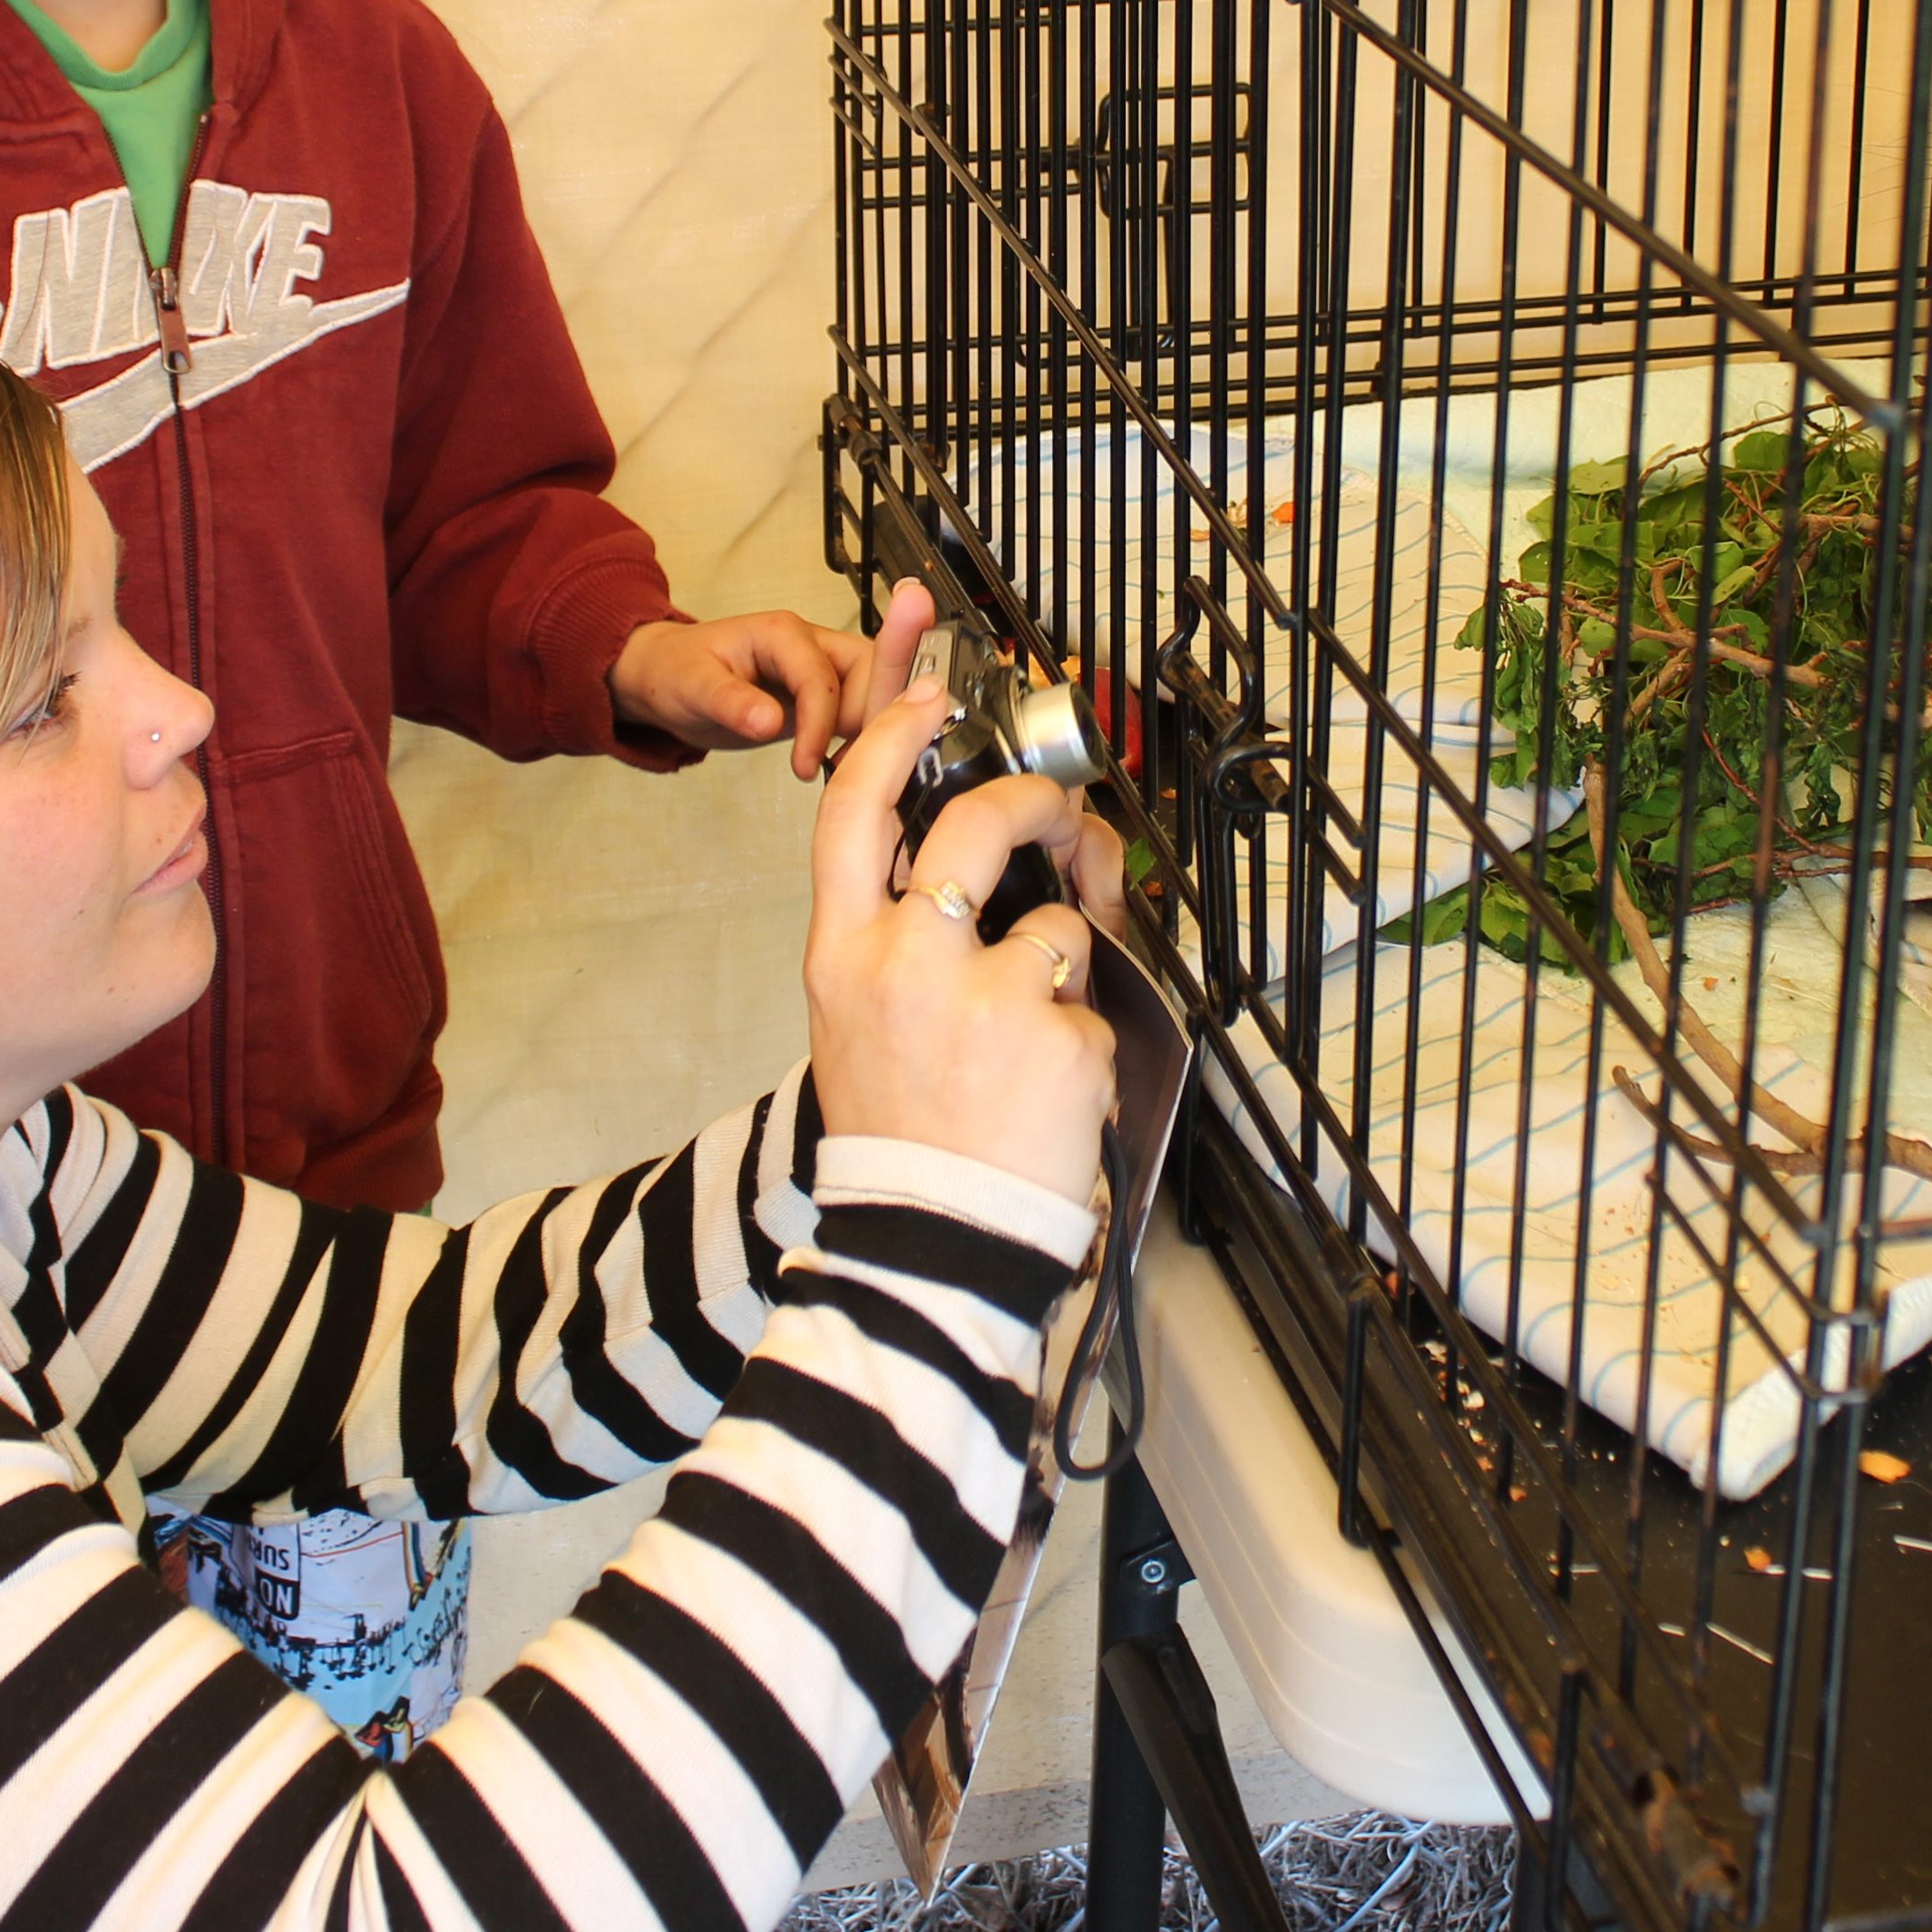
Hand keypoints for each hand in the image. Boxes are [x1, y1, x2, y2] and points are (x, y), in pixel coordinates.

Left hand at [613, 610, 880, 779]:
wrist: (666, 677)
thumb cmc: (675, 670)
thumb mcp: (691, 685)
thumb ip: (731, 702)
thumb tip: (770, 722)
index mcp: (782, 634)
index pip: (822, 676)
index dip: (819, 724)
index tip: (805, 766)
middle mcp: (811, 646)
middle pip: (869, 672)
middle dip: (871, 715)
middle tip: (857, 764)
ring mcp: (820, 671)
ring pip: (873, 692)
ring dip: (872, 728)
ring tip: (852, 769)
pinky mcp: (821, 698)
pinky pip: (858, 713)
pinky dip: (862, 738)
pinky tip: (848, 766)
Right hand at [801, 585, 1115, 1205]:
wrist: (931, 1236)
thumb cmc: (899, 1126)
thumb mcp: (860, 1017)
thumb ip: (902, 932)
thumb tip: (984, 855)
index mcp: (841, 953)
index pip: (853, 811)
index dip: (894, 736)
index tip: (930, 695)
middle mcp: (903, 960)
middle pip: (976, 824)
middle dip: (1032, 802)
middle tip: (1057, 811)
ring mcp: (982, 994)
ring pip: (1055, 925)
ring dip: (1059, 974)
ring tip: (1026, 1043)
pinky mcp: (1054, 1034)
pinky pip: (1090, 1004)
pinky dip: (1082, 1044)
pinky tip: (1046, 1093)